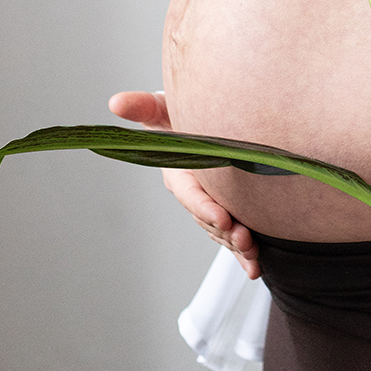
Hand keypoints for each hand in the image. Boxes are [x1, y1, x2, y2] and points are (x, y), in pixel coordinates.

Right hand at [108, 91, 259, 278]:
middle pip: (207, 217)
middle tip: (244, 237)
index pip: (190, 193)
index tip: (222, 216)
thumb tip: (117, 102)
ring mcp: (210, 205)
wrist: (208, 119)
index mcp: (177, 171)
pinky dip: (244, 256)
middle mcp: (194, 193)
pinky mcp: (228, 212)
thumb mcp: (164, 108)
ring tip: (252, 250)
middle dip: (224, 231)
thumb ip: (145, 107)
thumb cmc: (181, 115)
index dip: (203, 206)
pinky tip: (254, 269)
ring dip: (236, 244)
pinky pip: (233, 237)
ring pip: (221, 231)